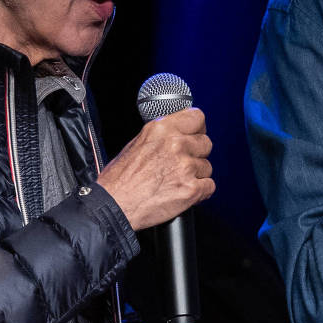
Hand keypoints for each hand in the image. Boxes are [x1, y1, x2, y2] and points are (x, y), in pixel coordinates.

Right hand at [97, 108, 212, 231]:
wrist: (113, 205)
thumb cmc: (119, 179)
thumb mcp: (137, 143)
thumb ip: (163, 135)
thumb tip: (181, 132)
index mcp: (162, 129)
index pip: (197, 117)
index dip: (197, 129)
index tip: (194, 136)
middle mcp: (175, 144)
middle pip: (206, 143)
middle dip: (196, 154)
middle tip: (181, 165)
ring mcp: (185, 167)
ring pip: (207, 166)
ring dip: (196, 175)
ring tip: (174, 181)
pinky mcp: (191, 189)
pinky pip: (209, 186)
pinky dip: (199, 192)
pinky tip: (182, 192)